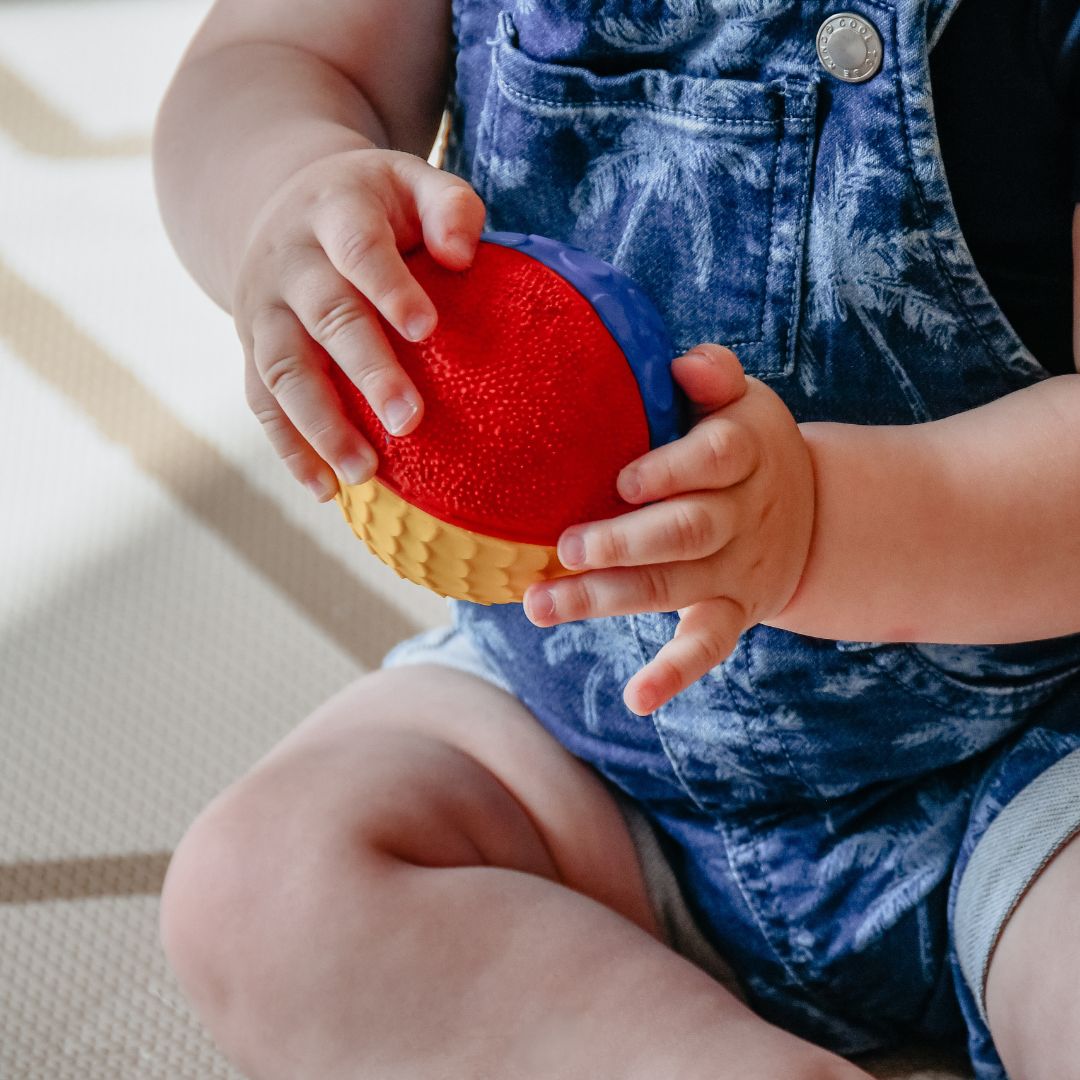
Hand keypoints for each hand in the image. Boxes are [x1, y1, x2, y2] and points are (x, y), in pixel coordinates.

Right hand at [232, 149, 485, 499]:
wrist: (279, 203)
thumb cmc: (372, 205)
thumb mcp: (410, 182)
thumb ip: (450, 207)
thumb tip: (464, 257)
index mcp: (333, 212)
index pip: (358, 249)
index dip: (388, 287)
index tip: (426, 330)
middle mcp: (289, 262)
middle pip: (325, 318)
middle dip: (366, 371)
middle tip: (410, 421)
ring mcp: (264, 309)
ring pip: (283, 370)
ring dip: (320, 425)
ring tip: (364, 474)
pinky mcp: (252, 349)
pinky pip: (262, 402)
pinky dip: (289, 448)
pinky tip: (324, 489)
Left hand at [522, 344, 815, 715]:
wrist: (811, 514)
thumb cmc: (749, 446)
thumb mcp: (744, 402)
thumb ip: (715, 377)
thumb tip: (683, 364)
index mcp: (745, 453)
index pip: (715, 458)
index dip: (672, 471)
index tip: (622, 482)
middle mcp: (742, 516)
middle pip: (686, 531)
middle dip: (625, 543)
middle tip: (566, 548)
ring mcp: (737, 570)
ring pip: (671, 588)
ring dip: (606, 600)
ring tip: (542, 606)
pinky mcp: (734, 612)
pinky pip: (707, 646)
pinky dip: (674, 674)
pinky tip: (637, 697)